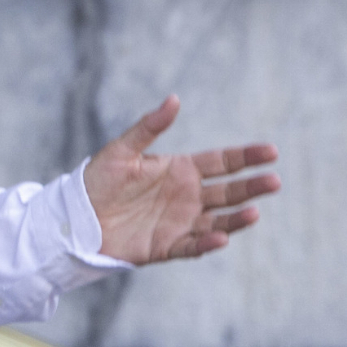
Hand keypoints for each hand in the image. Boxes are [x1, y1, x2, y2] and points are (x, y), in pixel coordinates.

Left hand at [84, 96, 280, 264]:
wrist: (72, 218)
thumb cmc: (95, 182)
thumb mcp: (121, 151)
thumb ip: (149, 127)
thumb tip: (174, 99)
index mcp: (180, 170)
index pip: (222, 162)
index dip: (247, 157)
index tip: (271, 152)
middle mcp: (186, 197)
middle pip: (228, 192)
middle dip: (252, 187)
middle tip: (274, 181)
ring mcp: (179, 223)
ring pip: (218, 220)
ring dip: (237, 218)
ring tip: (254, 212)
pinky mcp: (165, 247)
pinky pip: (192, 246)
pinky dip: (207, 243)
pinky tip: (221, 237)